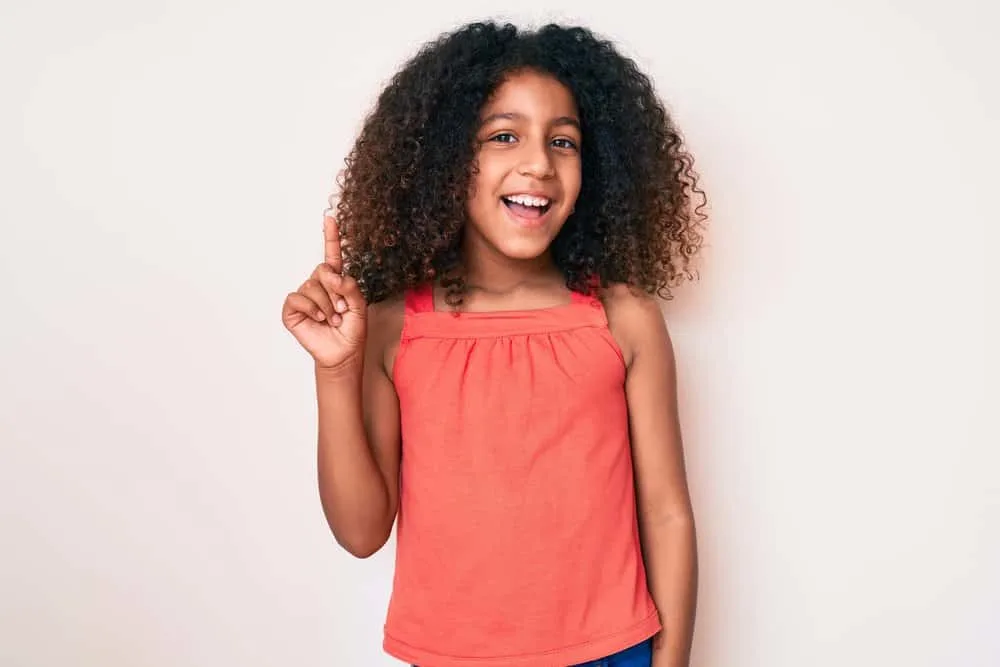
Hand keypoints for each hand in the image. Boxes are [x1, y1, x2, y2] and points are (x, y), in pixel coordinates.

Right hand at [282, 215, 366, 369]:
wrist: (343, 354)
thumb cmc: (351, 330)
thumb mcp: (359, 306)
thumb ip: (351, 286)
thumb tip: (334, 275)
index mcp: (335, 282)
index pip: (332, 255)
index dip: (331, 236)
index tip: (330, 218)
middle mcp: (318, 285)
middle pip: (322, 270)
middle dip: (335, 291)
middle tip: (342, 309)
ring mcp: (304, 297)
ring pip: (312, 286)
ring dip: (327, 305)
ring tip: (332, 319)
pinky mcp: (292, 310)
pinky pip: (298, 298)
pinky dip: (311, 308)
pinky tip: (319, 319)